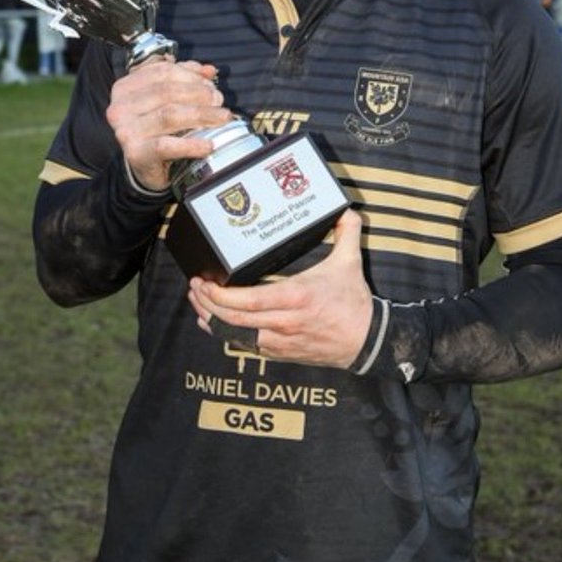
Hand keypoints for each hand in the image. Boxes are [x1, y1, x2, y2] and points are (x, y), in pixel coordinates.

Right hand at [106, 57, 230, 192]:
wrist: (145, 167)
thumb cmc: (156, 130)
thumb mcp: (166, 101)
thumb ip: (185, 80)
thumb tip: (209, 70)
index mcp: (125, 88)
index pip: (161, 72)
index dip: (190, 75)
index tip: (211, 84)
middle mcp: (120, 107)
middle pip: (166, 92)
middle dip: (198, 94)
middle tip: (219, 100)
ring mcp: (126, 131)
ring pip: (169, 115)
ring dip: (201, 114)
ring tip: (222, 117)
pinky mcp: (135, 153)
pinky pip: (167, 145)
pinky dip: (191, 144)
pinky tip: (208, 145)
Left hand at [188, 208, 372, 369]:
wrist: (367, 341)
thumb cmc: (354, 304)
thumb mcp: (350, 263)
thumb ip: (346, 232)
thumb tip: (345, 209)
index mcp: (295, 298)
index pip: (247, 301)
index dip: (220, 295)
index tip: (204, 283)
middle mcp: (283, 322)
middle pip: (233, 319)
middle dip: (207, 304)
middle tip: (194, 289)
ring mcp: (280, 340)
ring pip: (235, 335)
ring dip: (212, 320)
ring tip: (198, 304)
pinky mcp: (281, 352)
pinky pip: (247, 345)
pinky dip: (228, 335)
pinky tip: (216, 325)